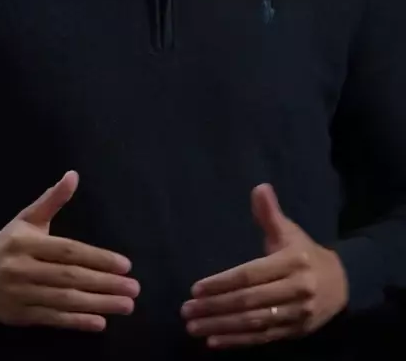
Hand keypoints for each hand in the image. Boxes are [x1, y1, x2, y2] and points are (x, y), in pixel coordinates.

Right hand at [0, 170, 139, 331]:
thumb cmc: (7, 243)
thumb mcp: (27, 218)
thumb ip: (52, 199)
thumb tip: (74, 175)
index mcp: (28, 243)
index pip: (69, 251)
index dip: (97, 258)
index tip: (125, 264)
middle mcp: (25, 269)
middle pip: (70, 277)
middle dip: (105, 283)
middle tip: (134, 287)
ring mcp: (22, 295)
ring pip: (65, 300)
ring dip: (98, 304)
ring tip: (126, 305)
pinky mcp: (21, 316)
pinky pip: (53, 320)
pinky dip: (77, 322)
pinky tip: (100, 322)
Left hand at [181, 183, 348, 348]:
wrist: (342, 284)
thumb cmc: (305, 253)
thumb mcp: (289, 231)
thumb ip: (270, 213)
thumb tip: (259, 188)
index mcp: (292, 262)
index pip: (250, 275)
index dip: (222, 282)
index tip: (195, 289)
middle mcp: (295, 290)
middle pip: (249, 301)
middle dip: (215, 307)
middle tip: (186, 310)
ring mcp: (296, 314)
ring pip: (253, 323)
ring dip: (221, 327)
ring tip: (193, 327)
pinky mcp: (294, 332)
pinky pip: (262, 339)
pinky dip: (237, 342)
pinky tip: (214, 341)